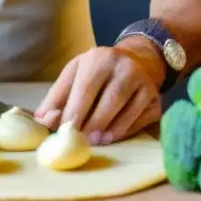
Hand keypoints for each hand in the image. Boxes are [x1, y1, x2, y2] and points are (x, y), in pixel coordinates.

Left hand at [34, 40, 164, 144]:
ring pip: (128, 111)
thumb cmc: (98, 71)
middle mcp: (125, 66)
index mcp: (99, 58)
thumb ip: (57, 98)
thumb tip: (44, 121)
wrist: (139, 59)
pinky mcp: (156, 98)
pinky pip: (141, 119)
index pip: (86, 88)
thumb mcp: (74, 74)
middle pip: (110, 100)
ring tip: (97, 142)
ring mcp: (145, 82)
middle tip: (81, 141)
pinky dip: (126, 130)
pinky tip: (113, 136)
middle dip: (93, 124)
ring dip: (111, 130)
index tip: (65, 131)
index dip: (76, 111)